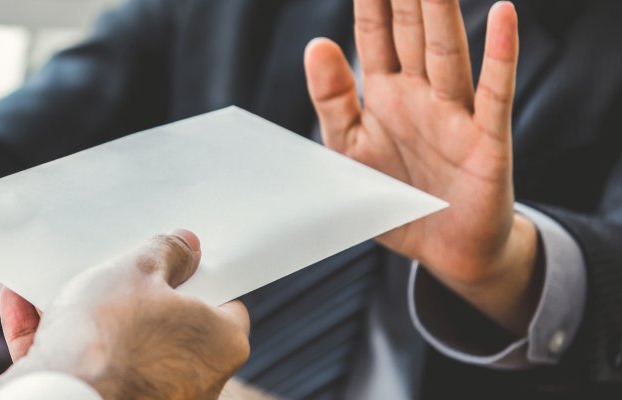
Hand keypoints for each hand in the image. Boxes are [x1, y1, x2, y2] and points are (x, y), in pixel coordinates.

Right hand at [0, 230, 250, 398]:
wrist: (60, 398)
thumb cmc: (109, 337)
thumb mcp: (135, 271)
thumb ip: (163, 253)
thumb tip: (185, 245)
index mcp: (219, 346)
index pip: (223, 305)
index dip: (194, 277)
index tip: (169, 260)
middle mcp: (192, 382)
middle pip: (164, 326)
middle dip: (133, 298)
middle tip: (112, 269)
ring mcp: (147, 398)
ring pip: (115, 348)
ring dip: (86, 316)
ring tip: (58, 282)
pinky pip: (75, 367)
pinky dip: (51, 339)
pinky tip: (21, 303)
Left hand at [304, 0, 537, 332]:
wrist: (444, 251)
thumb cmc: (398, 197)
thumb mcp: (349, 149)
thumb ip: (332, 99)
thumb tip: (316, 43)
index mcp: (385, 96)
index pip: (374, 37)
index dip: (370, 2)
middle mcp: (422, 96)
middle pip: (413, 33)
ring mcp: (456, 114)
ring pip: (449, 52)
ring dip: (442, 12)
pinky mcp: (486, 141)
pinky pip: (493, 92)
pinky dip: (500, 54)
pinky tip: (501, 14)